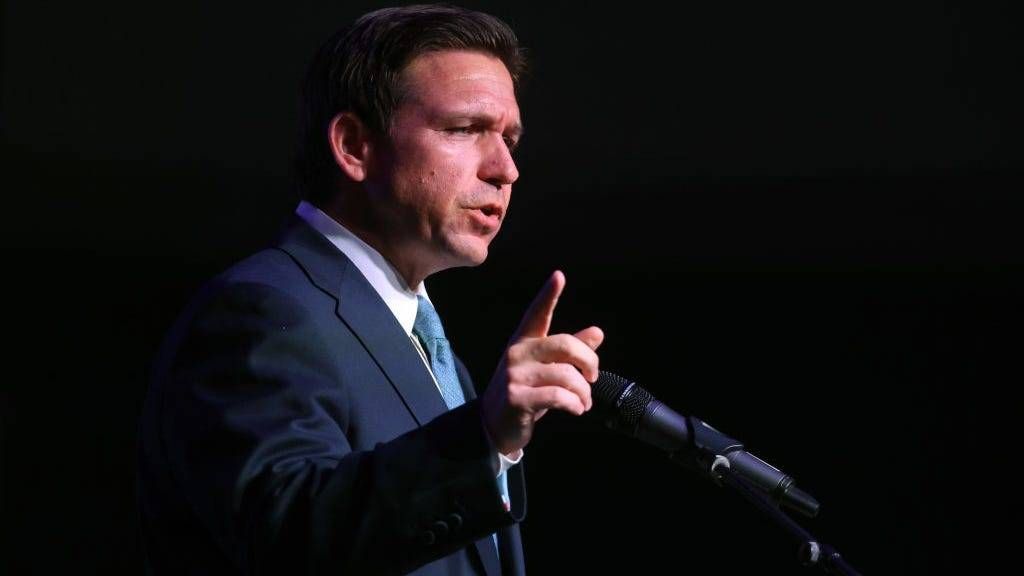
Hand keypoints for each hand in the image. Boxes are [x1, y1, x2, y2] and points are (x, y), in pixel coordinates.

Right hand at [480, 270, 603, 454]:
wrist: (493, 426)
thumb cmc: (525, 393)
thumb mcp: (545, 370)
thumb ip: (570, 353)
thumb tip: (597, 332)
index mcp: (524, 342)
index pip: (537, 314)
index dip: (548, 295)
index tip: (559, 276)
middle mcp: (517, 354)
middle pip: (564, 344)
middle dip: (588, 361)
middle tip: (593, 377)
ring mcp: (515, 375)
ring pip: (565, 375)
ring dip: (583, 392)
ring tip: (584, 402)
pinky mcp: (517, 398)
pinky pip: (557, 396)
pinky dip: (574, 404)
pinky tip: (576, 409)